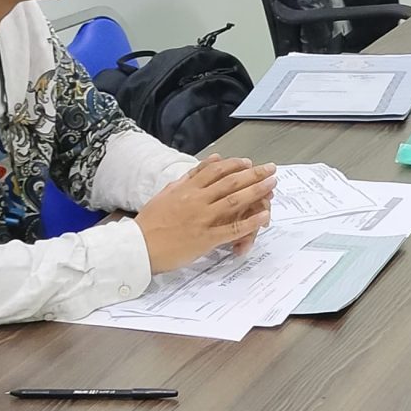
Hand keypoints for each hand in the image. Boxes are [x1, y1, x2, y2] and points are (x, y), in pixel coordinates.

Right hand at [135, 159, 275, 273]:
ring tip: (272, 185)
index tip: (248, 163)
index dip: (234, 165)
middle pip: (230, 182)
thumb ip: (188, 178)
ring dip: (256, 191)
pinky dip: (250, 222)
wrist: (138, 247)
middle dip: (253, 174)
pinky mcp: (206, 238)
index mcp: (185, 188)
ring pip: (235, 201)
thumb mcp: (166, 193)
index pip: (215, 170)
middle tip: (270, 169)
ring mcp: (202, 219)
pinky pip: (233, 228)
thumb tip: (209, 162)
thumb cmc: (149, 223)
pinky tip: (264, 216)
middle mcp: (196, 200)